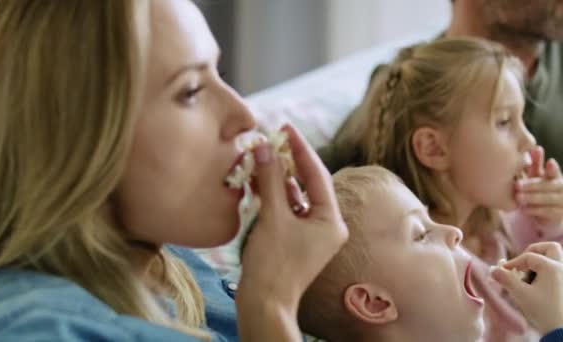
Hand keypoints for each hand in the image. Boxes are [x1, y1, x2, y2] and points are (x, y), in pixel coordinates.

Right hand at [237, 123, 347, 309]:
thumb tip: (265, 147)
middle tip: (271, 139)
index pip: (317, 174)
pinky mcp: (293, 240)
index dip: (300, 149)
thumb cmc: (273, 264)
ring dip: (276, 178)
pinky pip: (284, 209)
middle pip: (307, 183)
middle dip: (287, 162)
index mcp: (331, 220)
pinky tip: (257, 180)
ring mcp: (309, 234)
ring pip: (293, 196)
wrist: (263, 303)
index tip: (285, 128)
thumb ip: (270, 180)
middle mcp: (325, 225)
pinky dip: (271, 195)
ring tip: (260, 156)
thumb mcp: (272, 217)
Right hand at [492, 242, 562, 335]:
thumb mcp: (521, 294)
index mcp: (552, 267)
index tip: (503, 272)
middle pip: (549, 248)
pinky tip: (539, 287)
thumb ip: (505, 279)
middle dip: (534, 252)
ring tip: (529, 278)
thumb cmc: (543, 311)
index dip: (513, 263)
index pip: (528, 257)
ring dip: (541, 263)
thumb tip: (493, 270)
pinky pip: (558, 271)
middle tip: (523, 263)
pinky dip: (547, 273)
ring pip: (555, 260)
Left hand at [516, 146, 562, 226]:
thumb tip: (535, 147)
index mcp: (555, 177)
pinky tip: (525, 209)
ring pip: (550, 199)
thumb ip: (536, 163)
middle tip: (517, 185)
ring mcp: (562, 202)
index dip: (552, 168)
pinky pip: (549, 212)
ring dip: (533, 198)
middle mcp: (561, 188)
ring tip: (519, 197)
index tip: (549, 162)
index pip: (554, 171)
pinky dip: (536, 210)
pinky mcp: (559, 215)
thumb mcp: (535, 175)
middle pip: (550, 185)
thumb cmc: (537, 188)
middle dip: (534, 185)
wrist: (543, 212)